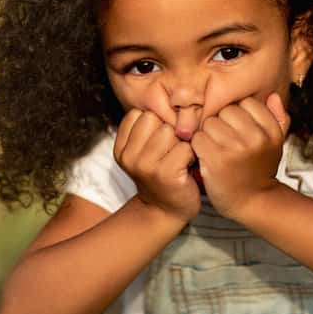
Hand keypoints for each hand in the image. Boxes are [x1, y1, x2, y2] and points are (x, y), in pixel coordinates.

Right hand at [114, 108, 199, 222]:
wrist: (165, 212)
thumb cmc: (160, 175)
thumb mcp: (144, 151)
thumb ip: (147, 129)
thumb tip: (170, 101)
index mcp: (121, 148)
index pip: (138, 114)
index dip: (155, 123)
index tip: (158, 142)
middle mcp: (129, 156)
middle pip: (155, 119)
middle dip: (169, 130)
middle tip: (171, 151)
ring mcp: (146, 166)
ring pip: (170, 131)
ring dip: (181, 142)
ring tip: (179, 158)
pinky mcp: (166, 174)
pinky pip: (185, 147)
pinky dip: (191, 156)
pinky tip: (186, 168)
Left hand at [190, 92, 289, 219]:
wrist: (252, 202)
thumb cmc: (260, 169)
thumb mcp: (276, 144)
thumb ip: (278, 118)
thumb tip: (272, 96)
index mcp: (270, 131)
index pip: (247, 103)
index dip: (238, 114)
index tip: (238, 129)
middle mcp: (255, 137)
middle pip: (226, 110)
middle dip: (221, 122)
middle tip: (224, 139)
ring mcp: (235, 148)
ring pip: (210, 122)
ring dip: (207, 134)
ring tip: (215, 147)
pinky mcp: (216, 158)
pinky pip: (198, 138)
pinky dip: (198, 146)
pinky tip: (206, 156)